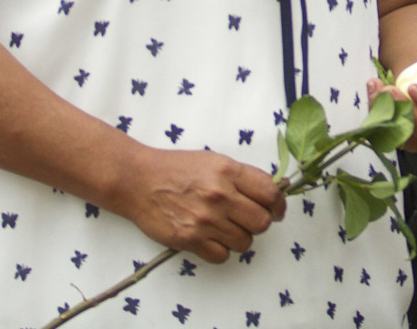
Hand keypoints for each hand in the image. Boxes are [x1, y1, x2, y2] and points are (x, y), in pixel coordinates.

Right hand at [115, 148, 284, 263]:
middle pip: (262, 222)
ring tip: (226, 228)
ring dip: (239, 237)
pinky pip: (222, 256)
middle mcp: (220, 195)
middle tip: (248, 220)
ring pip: (244, 242)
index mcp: (228, 171)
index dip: (279, 205)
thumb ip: (241, 177)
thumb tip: (270, 195)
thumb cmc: (176, 168)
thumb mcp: (213, 161)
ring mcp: (205, 220)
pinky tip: (211, 238)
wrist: (138, 180)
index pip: (270, 193)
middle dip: (259, 223)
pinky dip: (221, 250)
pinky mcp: (190, 240)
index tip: (277, 210)